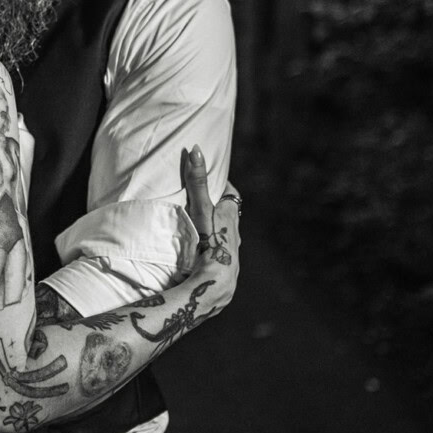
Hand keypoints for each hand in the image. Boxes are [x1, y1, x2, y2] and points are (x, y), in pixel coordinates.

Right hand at [181, 146, 239, 297]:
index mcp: (231, 217)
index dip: (224, 185)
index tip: (214, 178)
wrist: (215, 283)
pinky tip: (201, 255)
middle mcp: (235, 234)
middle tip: (203, 201)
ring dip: (215, 231)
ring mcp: (231, 254)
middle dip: (218, 208)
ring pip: (225, 236)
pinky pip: (219, 255)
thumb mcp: (201, 209)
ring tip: (199, 228)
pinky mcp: (225, 270)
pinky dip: (212, 250)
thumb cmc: (210, 241)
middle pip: (229, 216)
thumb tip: (197, 150)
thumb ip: (197, 181)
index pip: (231, 195)